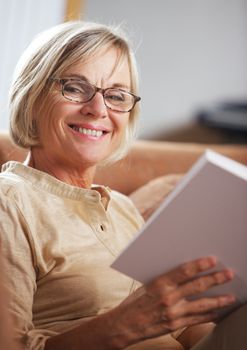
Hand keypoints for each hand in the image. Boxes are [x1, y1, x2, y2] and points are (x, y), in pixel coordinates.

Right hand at [109, 256, 234, 347]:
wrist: (125, 325)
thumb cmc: (134, 303)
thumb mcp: (147, 284)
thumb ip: (166, 279)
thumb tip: (185, 271)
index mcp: (160, 283)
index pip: (184, 271)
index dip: (200, 265)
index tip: (212, 260)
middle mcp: (168, 298)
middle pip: (197, 286)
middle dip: (215, 279)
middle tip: (228, 274)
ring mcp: (173, 313)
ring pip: (201, 305)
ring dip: (218, 300)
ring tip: (230, 297)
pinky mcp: (175, 325)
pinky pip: (196, 319)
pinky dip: (208, 315)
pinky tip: (217, 312)